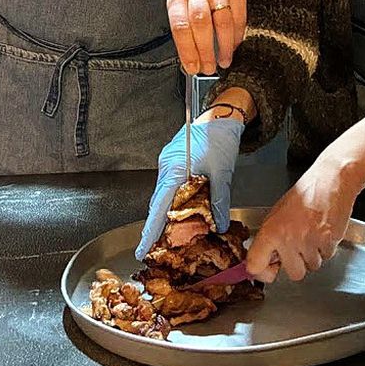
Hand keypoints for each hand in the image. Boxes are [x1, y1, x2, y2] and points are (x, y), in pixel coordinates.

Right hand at [135, 118, 242, 260]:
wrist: (221, 116)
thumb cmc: (219, 138)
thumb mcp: (222, 173)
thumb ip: (219, 201)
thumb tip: (218, 224)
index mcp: (174, 169)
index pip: (158, 208)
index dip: (150, 231)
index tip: (142, 249)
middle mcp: (166, 167)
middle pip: (158, 204)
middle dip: (156, 228)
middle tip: (156, 249)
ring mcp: (168, 163)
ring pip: (164, 196)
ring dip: (166, 215)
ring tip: (170, 237)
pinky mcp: (174, 162)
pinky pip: (170, 187)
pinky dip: (174, 202)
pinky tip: (182, 213)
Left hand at [167, 0, 246, 73]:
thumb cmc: (193, 3)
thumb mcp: (182, 14)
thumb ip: (185, 37)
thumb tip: (193, 64)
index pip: (180, 26)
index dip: (187, 50)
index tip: (193, 67)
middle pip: (201, 23)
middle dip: (206, 50)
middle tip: (209, 67)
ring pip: (223, 21)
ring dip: (224, 47)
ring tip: (224, 61)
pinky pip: (238, 18)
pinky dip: (236, 37)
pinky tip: (233, 47)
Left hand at [245, 158, 359, 282]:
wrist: (330, 180)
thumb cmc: (305, 194)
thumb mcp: (277, 213)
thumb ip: (270, 239)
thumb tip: (267, 262)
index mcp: (271, 231)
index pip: (255, 265)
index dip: (262, 273)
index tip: (266, 271)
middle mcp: (288, 239)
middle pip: (294, 274)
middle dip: (298, 263)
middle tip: (299, 245)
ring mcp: (309, 241)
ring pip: (312, 266)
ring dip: (314, 254)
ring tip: (313, 232)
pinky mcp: (329, 241)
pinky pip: (327, 256)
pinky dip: (327, 247)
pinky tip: (324, 230)